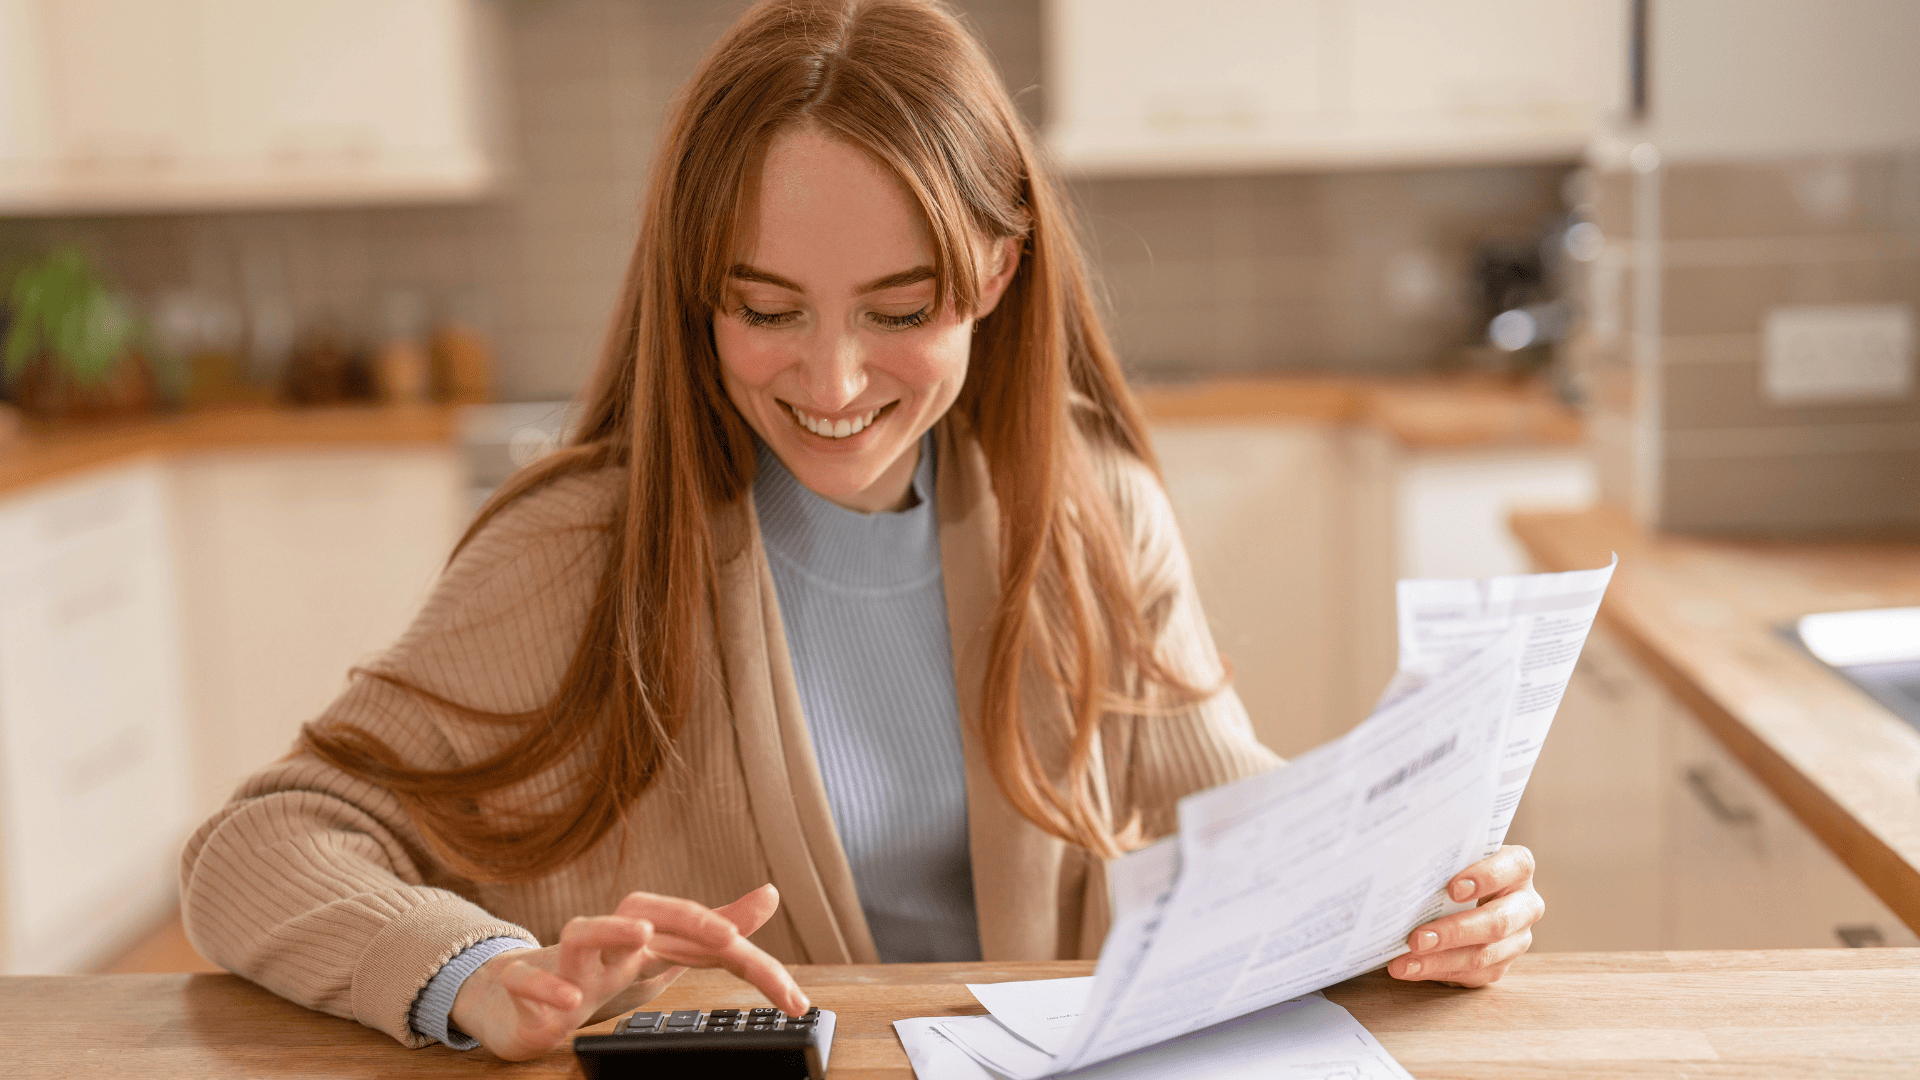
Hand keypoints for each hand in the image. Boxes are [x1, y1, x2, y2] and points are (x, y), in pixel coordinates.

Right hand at [447, 883, 808, 1060]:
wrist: (515, 995)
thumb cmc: (598, 971)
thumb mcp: (663, 955)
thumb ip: (717, 931)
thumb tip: (768, 893)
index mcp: (646, 937)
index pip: (703, 933)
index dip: (749, 956)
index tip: (791, 995)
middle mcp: (609, 942)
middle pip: (646, 911)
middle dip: (688, 918)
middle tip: (730, 937)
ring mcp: (565, 963)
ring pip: (580, 932)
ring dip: (609, 931)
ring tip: (640, 936)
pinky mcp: (522, 987)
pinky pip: (527, 981)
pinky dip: (547, 986)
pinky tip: (571, 1001)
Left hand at [1388, 845, 1542, 987]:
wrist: (1457, 895)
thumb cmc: (1451, 869)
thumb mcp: (1451, 858)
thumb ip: (1442, 858)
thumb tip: (1404, 863)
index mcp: (1517, 868)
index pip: (1514, 866)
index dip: (1486, 877)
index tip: (1453, 889)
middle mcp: (1525, 905)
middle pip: (1497, 921)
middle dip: (1454, 932)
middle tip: (1416, 939)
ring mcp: (1517, 938)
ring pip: (1484, 954)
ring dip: (1440, 960)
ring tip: (1405, 961)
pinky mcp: (1500, 964)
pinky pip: (1472, 974)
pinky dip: (1437, 971)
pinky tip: (1411, 969)